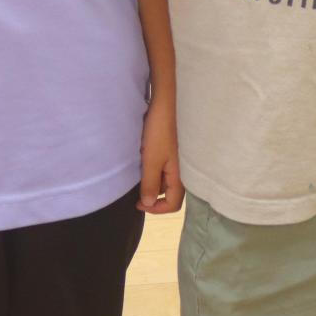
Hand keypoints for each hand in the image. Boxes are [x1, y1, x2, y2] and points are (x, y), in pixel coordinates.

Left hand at [138, 86, 183, 214]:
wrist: (163, 105)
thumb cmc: (158, 133)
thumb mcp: (151, 160)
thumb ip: (150, 184)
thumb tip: (148, 204)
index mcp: (180, 175)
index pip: (173, 204)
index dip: (156, 209)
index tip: (137, 202)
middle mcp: (180, 171)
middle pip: (168, 194)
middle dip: (152, 196)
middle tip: (135, 190)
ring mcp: (175, 161)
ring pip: (164, 181)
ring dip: (151, 182)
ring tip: (137, 173)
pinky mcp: (169, 152)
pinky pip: (161, 169)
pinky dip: (151, 171)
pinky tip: (141, 161)